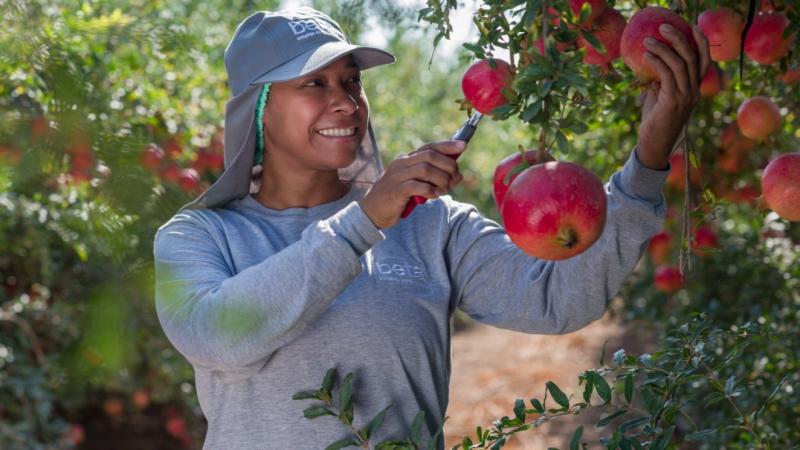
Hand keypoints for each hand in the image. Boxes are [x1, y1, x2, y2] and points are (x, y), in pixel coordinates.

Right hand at [359, 140, 464, 228]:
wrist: (371, 211)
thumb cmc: (396, 197)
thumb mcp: (414, 182)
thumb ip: (431, 176)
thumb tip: (456, 174)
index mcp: (407, 159)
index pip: (429, 147)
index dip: (447, 145)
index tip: (463, 146)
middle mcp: (402, 164)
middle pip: (430, 156)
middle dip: (448, 165)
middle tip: (455, 179)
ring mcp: (398, 176)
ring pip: (426, 169)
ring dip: (441, 179)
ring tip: (444, 190)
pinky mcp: (396, 190)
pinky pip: (417, 186)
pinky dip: (430, 190)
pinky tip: (434, 196)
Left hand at [636, 24, 710, 169]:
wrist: (654, 144)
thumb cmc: (655, 121)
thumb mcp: (659, 98)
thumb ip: (661, 84)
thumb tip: (653, 72)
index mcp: (694, 88)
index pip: (704, 61)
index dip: (700, 42)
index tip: (691, 26)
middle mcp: (694, 91)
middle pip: (693, 57)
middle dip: (679, 38)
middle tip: (663, 26)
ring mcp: (685, 96)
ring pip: (680, 64)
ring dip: (663, 48)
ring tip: (647, 40)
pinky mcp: (673, 101)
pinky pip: (667, 75)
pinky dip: (657, 62)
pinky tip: (646, 56)